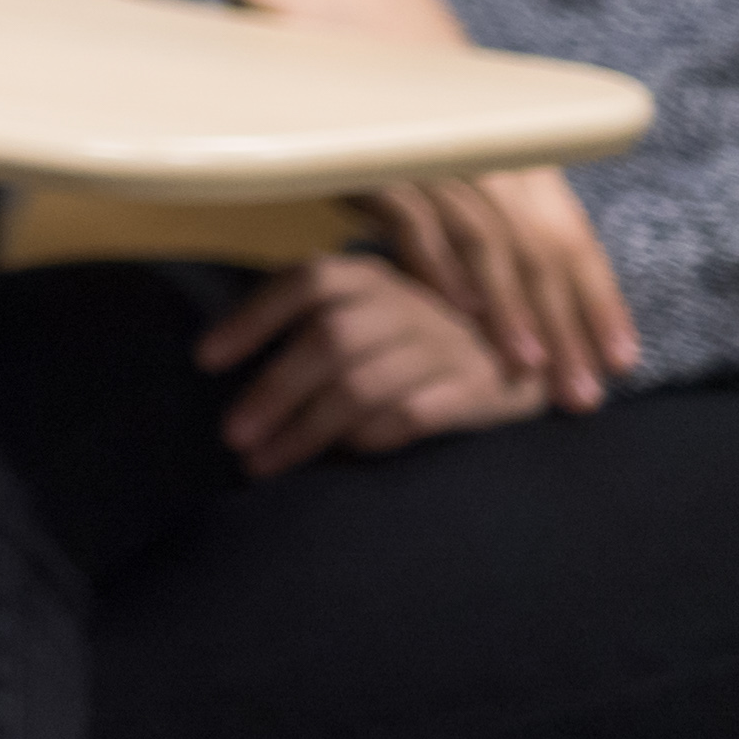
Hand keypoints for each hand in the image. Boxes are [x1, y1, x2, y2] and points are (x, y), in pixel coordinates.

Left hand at [202, 252, 550, 475]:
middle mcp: (407, 300)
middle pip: (328, 341)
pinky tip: (345, 456)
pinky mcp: (479, 389)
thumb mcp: (373, 311)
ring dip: (307, 429)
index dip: (251, 319)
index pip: (303, 284)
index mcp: (371, 274)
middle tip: (233, 438)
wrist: (533, 354)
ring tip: (266, 463)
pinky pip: (414, 414)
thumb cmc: (423, 338)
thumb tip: (227, 362)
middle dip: (273, 392)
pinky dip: (372, 436)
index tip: (205, 360)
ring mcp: (446, 344)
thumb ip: (315, 325)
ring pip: (363, 384)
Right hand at [233, 0, 637, 400]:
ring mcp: (436, 144)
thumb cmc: (386, 65)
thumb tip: (489, 257)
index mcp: (511, 143)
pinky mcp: (379, 143)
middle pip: (544, 248)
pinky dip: (439, 264)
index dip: (598, 297)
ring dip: (513, 309)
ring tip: (532, 367)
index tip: (622, 358)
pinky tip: (456, 309)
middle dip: (570, 325)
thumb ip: (470, 184)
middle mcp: (487, 146)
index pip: (570, 234)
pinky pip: (419, 214)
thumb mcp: (445, 126)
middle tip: (584, 396)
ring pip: (491, 240)